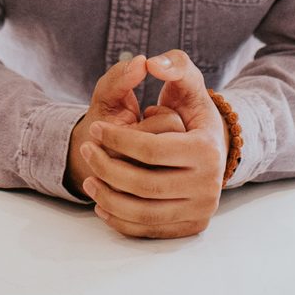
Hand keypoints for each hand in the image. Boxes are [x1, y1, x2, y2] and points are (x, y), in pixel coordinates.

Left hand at [79, 49, 226, 239]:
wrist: (207, 147)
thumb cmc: (188, 109)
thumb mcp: (185, 80)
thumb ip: (173, 64)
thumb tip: (150, 64)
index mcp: (207, 148)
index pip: (151, 149)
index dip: (117, 139)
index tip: (94, 128)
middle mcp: (209, 184)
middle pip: (145, 184)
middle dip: (107, 168)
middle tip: (85, 151)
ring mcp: (201, 209)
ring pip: (144, 213)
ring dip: (108, 197)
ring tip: (89, 179)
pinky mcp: (190, 227)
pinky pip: (149, 230)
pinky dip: (121, 220)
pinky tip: (101, 203)